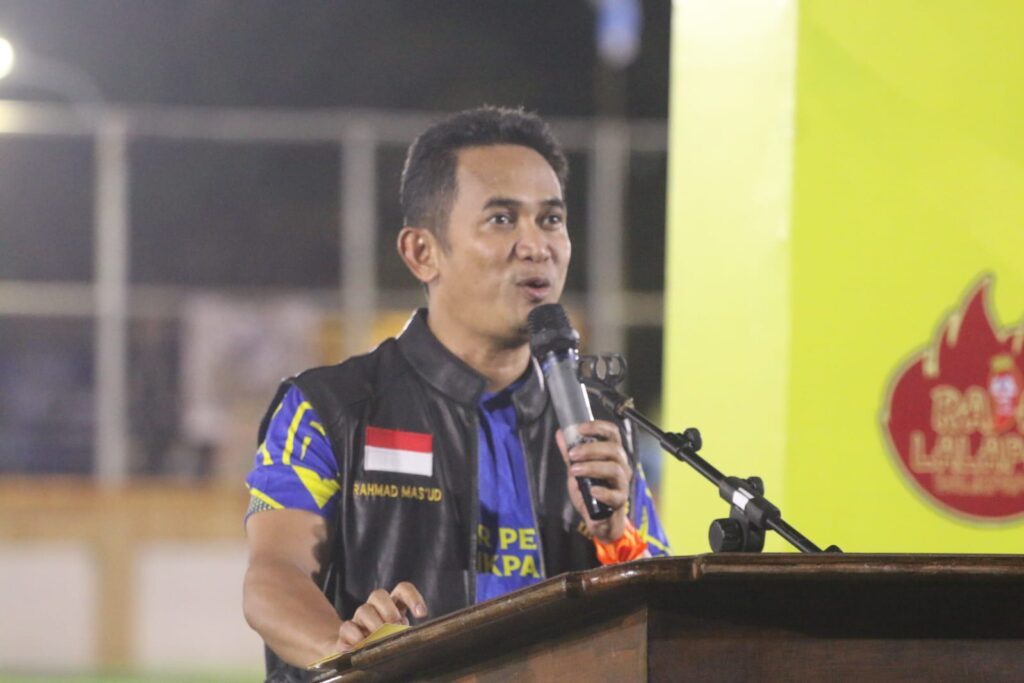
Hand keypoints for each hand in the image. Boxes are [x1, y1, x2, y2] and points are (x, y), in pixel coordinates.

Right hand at [335, 582, 427, 651]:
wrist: (355, 653)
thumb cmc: (385, 643)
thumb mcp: (399, 637)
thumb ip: (404, 632)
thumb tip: (411, 636)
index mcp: (393, 605)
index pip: (402, 590)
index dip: (413, 597)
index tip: (422, 615)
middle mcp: (374, 608)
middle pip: (378, 594)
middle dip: (388, 610)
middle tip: (395, 626)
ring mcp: (358, 619)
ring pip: (363, 610)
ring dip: (373, 624)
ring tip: (379, 639)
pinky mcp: (345, 633)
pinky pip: (346, 628)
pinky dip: (355, 637)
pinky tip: (360, 647)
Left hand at [555, 420, 631, 542]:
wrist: (600, 520)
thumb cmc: (591, 492)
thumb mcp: (577, 470)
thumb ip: (570, 453)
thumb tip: (560, 433)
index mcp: (612, 454)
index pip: (612, 433)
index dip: (597, 427)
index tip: (579, 428)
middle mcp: (621, 466)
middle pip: (613, 449)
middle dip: (590, 449)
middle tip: (572, 454)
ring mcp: (622, 483)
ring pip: (614, 469)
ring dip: (592, 467)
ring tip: (574, 471)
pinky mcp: (620, 501)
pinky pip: (615, 495)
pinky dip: (602, 492)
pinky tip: (591, 491)